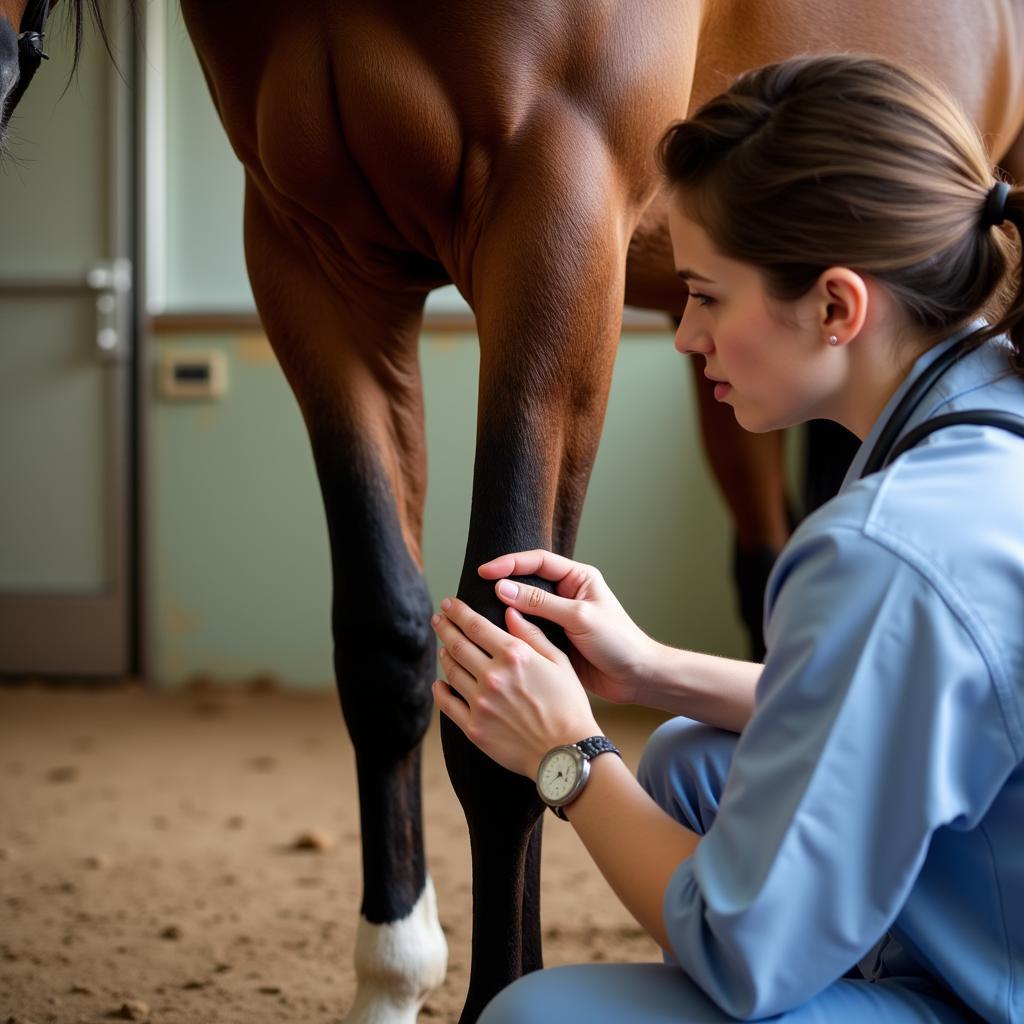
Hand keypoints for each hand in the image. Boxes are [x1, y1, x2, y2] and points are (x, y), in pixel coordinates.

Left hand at [430, 596, 599, 777]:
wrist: (565, 752)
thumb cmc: (568, 705)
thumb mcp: (559, 662)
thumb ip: (532, 635)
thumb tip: (509, 611)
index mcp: (514, 655)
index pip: (475, 625)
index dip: (458, 611)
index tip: (449, 604)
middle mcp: (493, 676)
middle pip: (457, 644)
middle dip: (444, 627)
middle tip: (438, 618)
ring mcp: (481, 703)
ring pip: (451, 671)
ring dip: (444, 655)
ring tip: (443, 647)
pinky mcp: (474, 728)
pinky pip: (447, 704)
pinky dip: (439, 690)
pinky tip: (439, 682)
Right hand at [478, 550, 651, 704]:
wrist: (637, 678)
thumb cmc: (618, 642)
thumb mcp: (578, 617)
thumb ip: (540, 602)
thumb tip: (503, 588)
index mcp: (578, 578)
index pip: (537, 561)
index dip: (509, 564)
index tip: (484, 572)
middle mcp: (567, 594)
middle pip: (527, 581)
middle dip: (502, 583)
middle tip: (473, 589)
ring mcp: (560, 618)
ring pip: (525, 607)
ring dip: (504, 609)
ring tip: (477, 612)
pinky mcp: (555, 640)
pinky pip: (528, 630)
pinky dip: (512, 631)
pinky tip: (494, 635)